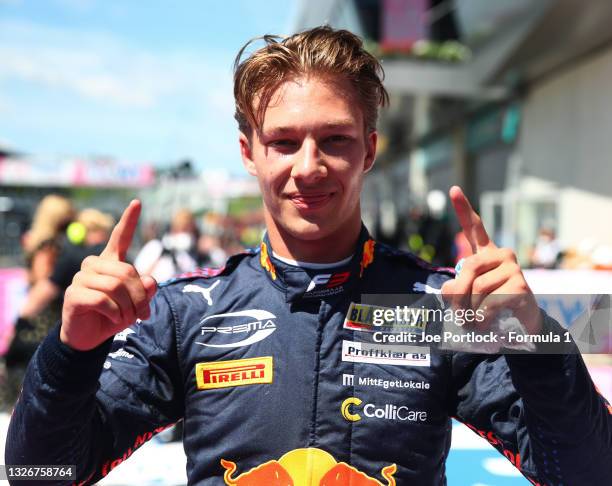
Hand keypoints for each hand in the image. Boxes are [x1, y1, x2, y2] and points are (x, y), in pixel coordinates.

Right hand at [60, 200, 156, 350]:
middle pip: (127, 271)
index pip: (119, 237)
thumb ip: (146, 291)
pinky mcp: (73, 295)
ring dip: (129, 307)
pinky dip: (115, 314)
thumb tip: (151, 281)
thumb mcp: (135, 305)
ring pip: (116, 286)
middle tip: (143, 314)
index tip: (137, 202)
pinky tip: (113, 320)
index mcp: (110, 262)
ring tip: (128, 319)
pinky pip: (103, 300)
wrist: (89, 338)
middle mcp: (94, 266)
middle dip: (140, 296)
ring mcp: (81, 278)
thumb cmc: (113, 316)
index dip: (129, 220)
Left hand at [441, 186, 541, 334]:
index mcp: (486, 254)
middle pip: (467, 269)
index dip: (463, 209)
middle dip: (458, 295)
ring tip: (472, 322)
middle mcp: (502, 255)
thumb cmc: (489, 307)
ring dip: (468, 311)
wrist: (521, 326)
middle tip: (458, 314)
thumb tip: (451, 291)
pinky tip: (485, 323)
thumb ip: (453, 290)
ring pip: (476, 289)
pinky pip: (490, 302)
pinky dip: (481, 318)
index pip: (474, 229)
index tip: (453, 189)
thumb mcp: (465, 297)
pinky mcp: (521, 286)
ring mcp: (513, 269)